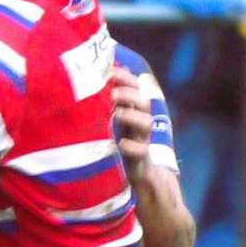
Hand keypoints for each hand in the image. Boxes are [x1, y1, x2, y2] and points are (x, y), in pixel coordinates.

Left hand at [110, 65, 151, 180]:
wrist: (142, 175)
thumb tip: (99, 78)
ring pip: (146, 124)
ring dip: (132, 116)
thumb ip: (113, 103)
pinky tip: (122, 144)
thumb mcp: (117, 121)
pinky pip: (142, 151)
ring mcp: (143, 140)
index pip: (135, 88)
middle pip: (143, 102)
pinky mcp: (142, 159)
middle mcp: (140, 123)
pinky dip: (132, 146)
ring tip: (117, 114)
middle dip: (129, 94)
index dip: (126, 78)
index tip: (111, 70)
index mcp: (134, 112)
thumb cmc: (125, 144)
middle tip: (113, 93)